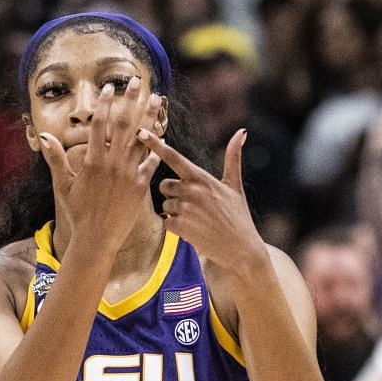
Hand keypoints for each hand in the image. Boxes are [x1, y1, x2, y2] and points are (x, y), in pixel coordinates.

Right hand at [38, 79, 162, 247]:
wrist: (96, 239)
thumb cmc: (78, 212)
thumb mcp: (62, 184)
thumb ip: (55, 157)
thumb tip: (43, 134)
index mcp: (92, 160)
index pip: (99, 124)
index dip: (105, 103)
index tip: (110, 87)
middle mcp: (112, 163)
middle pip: (124, 124)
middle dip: (131, 100)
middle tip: (137, 81)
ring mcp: (128, 174)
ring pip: (143, 139)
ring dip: (150, 117)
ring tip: (157, 98)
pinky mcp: (141, 187)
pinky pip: (152, 163)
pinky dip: (158, 149)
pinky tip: (163, 135)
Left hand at [141, 128, 268, 279]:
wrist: (241, 249)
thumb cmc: (238, 216)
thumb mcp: (235, 185)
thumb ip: (233, 157)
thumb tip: (242, 131)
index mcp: (202, 178)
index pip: (173, 157)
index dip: (155, 144)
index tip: (140, 132)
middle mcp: (191, 191)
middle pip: (164, 185)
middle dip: (173, 194)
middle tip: (192, 205)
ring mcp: (185, 209)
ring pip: (166, 205)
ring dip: (177, 213)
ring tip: (197, 220)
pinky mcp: (180, 227)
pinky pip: (167, 222)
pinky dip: (177, 228)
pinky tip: (194, 231)